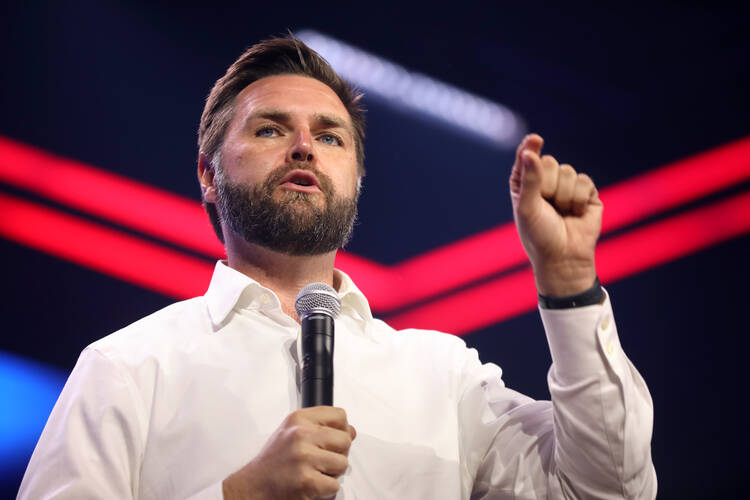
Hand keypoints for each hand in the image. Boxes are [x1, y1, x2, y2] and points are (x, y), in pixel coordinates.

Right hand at [223, 407, 356, 499]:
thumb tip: (351, 431)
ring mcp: (304, 457)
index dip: (341, 430)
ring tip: (314, 472)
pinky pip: (334, 485)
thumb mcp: (292, 432)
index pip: (340, 416)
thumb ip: (320, 428)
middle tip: (321, 461)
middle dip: (338, 454)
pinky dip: (325, 490)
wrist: (253, 486)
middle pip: (345, 440)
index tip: (332, 440)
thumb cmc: (273, 461)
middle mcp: (301, 434)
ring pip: (343, 464)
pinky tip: (310, 485)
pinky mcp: (307, 481)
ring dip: (332, 473)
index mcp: (298, 419)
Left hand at [509, 134, 602, 296]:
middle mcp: (545, 182)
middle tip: (547, 206)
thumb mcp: (527, 208)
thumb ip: (530, 179)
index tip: (535, 140)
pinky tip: (577, 213)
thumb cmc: (539, 235)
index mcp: (524, 184)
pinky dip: (579, 199)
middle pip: (549, 162)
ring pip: (568, 171)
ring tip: (562, 213)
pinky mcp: (587, 193)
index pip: (526, 158)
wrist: (564, 257)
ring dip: (564, 195)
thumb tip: (530, 151)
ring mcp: (567, 186)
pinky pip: (585, 181)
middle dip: (548, 185)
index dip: (530, 148)